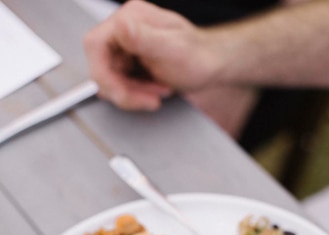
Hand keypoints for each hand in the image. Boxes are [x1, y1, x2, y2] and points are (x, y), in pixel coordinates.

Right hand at [83, 0, 218, 110]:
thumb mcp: (172, 49)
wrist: (212, 64)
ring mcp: (126, 47)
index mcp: (130, 19)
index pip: (94, 46)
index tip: (122, 92)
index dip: (104, 75)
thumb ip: (143, 38)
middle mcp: (124, 30)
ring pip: (110, 80)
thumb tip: (121, 26)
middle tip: (149, 98)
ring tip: (158, 92)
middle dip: (124, 90)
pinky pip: (120, 84)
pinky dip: (136, 95)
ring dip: (132, 94)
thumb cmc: (198, 56)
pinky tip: (155, 91)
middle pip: (101, 67)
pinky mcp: (130, 63)